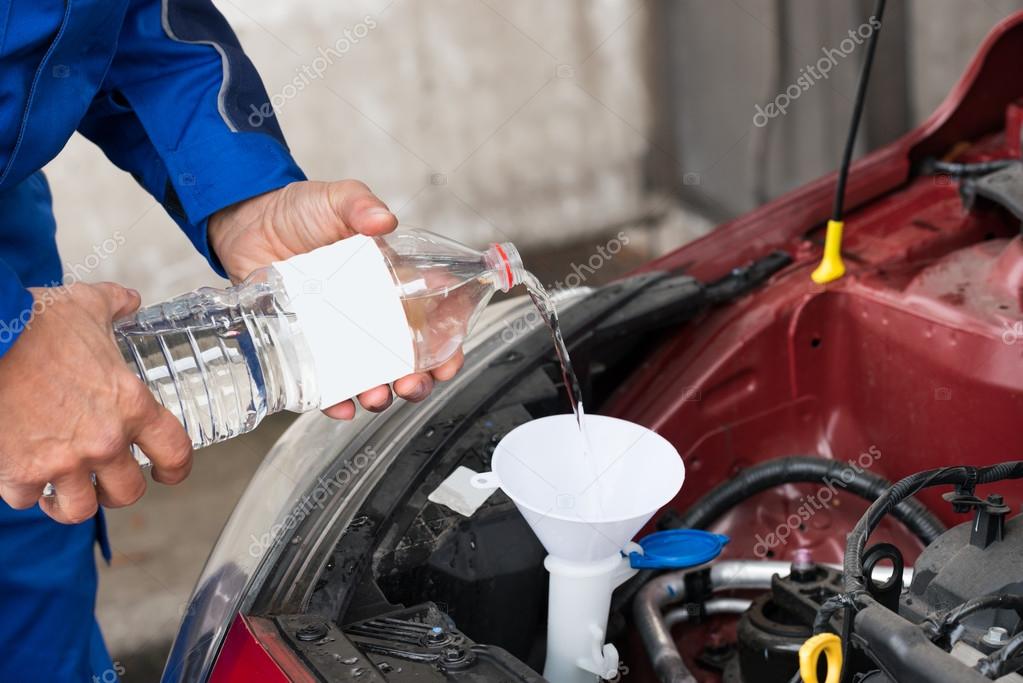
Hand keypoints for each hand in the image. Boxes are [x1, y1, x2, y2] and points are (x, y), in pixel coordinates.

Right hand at [0, 284, 192, 522]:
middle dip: (117, 489)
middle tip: (105, 479)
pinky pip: (26, 498)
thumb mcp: (87, 304)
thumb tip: (129, 301)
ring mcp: (61, 461)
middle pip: (128, 493)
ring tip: (62, 489)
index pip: (175, 453)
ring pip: (80, 509)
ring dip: (72, 500)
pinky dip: (24, 490)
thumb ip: (115, 305)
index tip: (166, 474)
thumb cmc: (33, 321)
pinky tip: (21, 473)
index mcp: (131, 405)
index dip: (176, 469)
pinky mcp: (18, 472)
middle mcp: (104, 440)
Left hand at [208, 180, 462, 418]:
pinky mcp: (308, 346)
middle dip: (417, 379)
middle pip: (407, 358)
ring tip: (377, 396)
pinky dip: (335, 401)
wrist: (248, 223)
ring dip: (380, 394)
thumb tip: (383, 219)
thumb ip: (359, 204)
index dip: (447, 344)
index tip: (448, 360)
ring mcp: (340, 334)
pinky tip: (339, 406)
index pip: (432, 318)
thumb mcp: (335, 199)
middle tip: (412, 384)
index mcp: (391, 284)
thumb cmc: (298, 211)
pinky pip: (325, 383)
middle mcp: (371, 315)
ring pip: (371, 377)